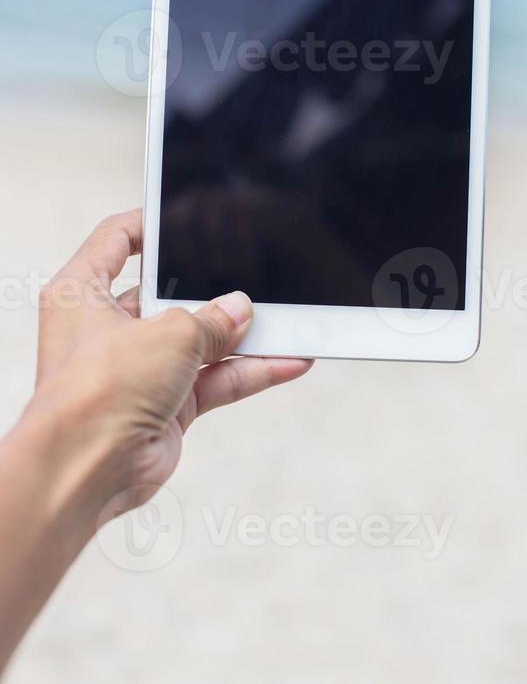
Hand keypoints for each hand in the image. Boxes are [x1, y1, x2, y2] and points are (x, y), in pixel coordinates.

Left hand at [27, 209, 312, 527]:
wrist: (88, 468)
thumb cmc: (98, 390)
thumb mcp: (168, 333)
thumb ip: (211, 318)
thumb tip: (239, 310)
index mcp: (82, 294)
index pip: (114, 242)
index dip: (147, 226)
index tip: (179, 216)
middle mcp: (107, 330)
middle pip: (168, 297)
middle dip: (212, 293)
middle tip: (251, 280)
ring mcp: (138, 370)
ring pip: (200, 343)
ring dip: (241, 337)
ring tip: (285, 322)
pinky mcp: (166, 406)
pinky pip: (216, 380)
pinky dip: (250, 372)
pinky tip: (287, 361)